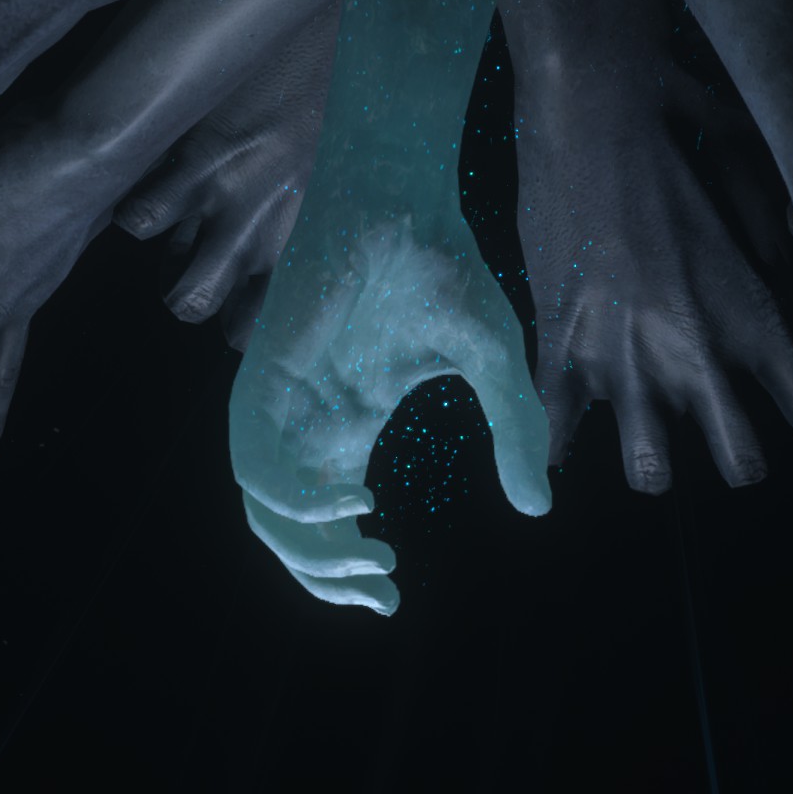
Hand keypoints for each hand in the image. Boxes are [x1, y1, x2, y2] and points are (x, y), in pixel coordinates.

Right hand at [115, 3, 336, 349]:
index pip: (253, 323)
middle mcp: (257, 222)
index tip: (236, 304)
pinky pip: (135, 216)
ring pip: (160, 263)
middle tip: (195, 261)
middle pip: (191, 304)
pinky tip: (155, 177)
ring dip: (163, 246)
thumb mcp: (334, 165)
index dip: (236, 322)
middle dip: (186, 293)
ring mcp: (215, 190)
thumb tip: (272, 250)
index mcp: (301, 230)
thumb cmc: (339, 88)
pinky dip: (136, 203)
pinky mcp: (183, 152)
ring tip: (178, 216)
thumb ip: (299, 215)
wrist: (328, 12)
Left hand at [230, 214, 550, 614]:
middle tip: (385, 597)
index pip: (327, 522)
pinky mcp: (264, 376)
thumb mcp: (494, 363)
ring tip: (375, 558)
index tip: (394, 600)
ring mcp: (281, 401)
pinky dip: (295, 498)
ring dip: (311, 553)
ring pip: (265, 510)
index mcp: (348, 426)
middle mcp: (307, 423)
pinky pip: (255, 462)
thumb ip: (512, 435)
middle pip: (288, 532)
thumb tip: (537, 511)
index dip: (349, 571)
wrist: (400, 193)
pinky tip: (355, 499)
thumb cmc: (442, 266)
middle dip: (329, 579)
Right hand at [504, 0, 792, 491]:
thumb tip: (782, 289)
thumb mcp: (759, 189)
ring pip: (651, 469)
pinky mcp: (559, 345)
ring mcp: (623, 359)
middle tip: (730, 435)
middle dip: (741, 458)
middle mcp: (697, 354)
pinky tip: (571, 440)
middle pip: (743, 464)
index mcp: (756, 315)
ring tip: (652, 441)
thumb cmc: (684, 130)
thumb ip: (775, 258)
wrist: (591, 103)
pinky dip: (567, 439)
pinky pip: (562, 428)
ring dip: (656, 458)